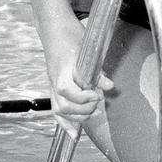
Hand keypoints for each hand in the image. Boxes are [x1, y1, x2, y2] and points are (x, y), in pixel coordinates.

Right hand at [46, 21, 113, 137]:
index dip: (82, 97)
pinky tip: (75, 133)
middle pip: (63, 105)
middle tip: (97, 104)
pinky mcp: (53, 88)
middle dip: (82, 110)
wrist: (55, 28)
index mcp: (62, 69)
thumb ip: (98, 71)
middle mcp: (54, 80)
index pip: (67, 90)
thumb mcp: (88, 49)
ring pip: (59, 110)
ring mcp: (52, 85)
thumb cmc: (70, 35)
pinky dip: (65, 122)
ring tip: (92, 114)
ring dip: (76, 118)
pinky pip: (56, 109)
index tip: (97, 95)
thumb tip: (110, 87)